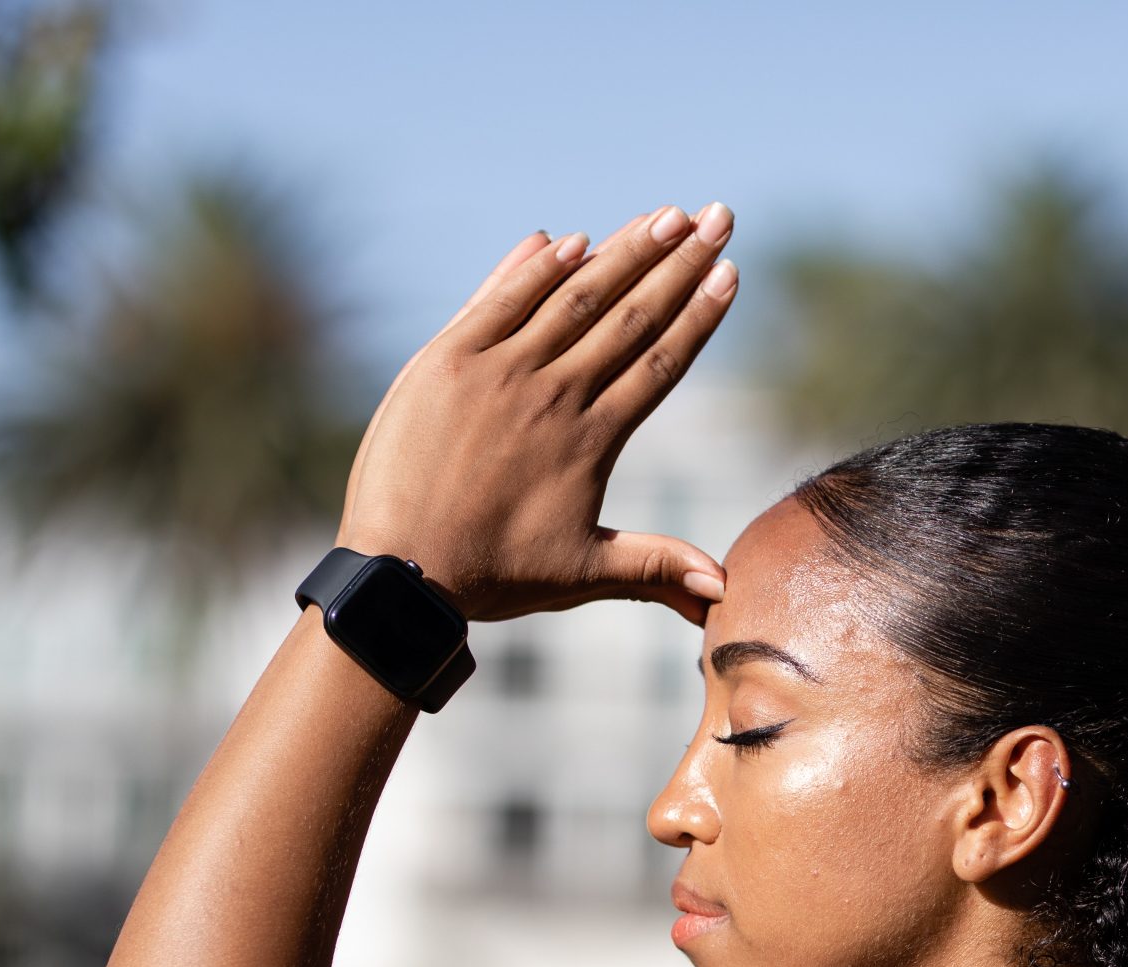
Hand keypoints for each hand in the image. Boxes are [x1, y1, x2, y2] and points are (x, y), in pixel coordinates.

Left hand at [336, 201, 738, 626]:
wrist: (398, 572)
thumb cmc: (492, 578)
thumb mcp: (582, 574)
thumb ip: (656, 568)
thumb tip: (725, 591)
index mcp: (591, 441)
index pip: (659, 361)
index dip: (698, 314)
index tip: (729, 271)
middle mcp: (552, 395)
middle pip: (628, 315)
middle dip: (678, 262)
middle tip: (717, 216)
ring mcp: (498, 371)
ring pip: (573, 296)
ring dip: (622, 250)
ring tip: (665, 214)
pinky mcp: (446, 359)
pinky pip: (500, 299)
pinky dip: (536, 268)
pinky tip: (571, 238)